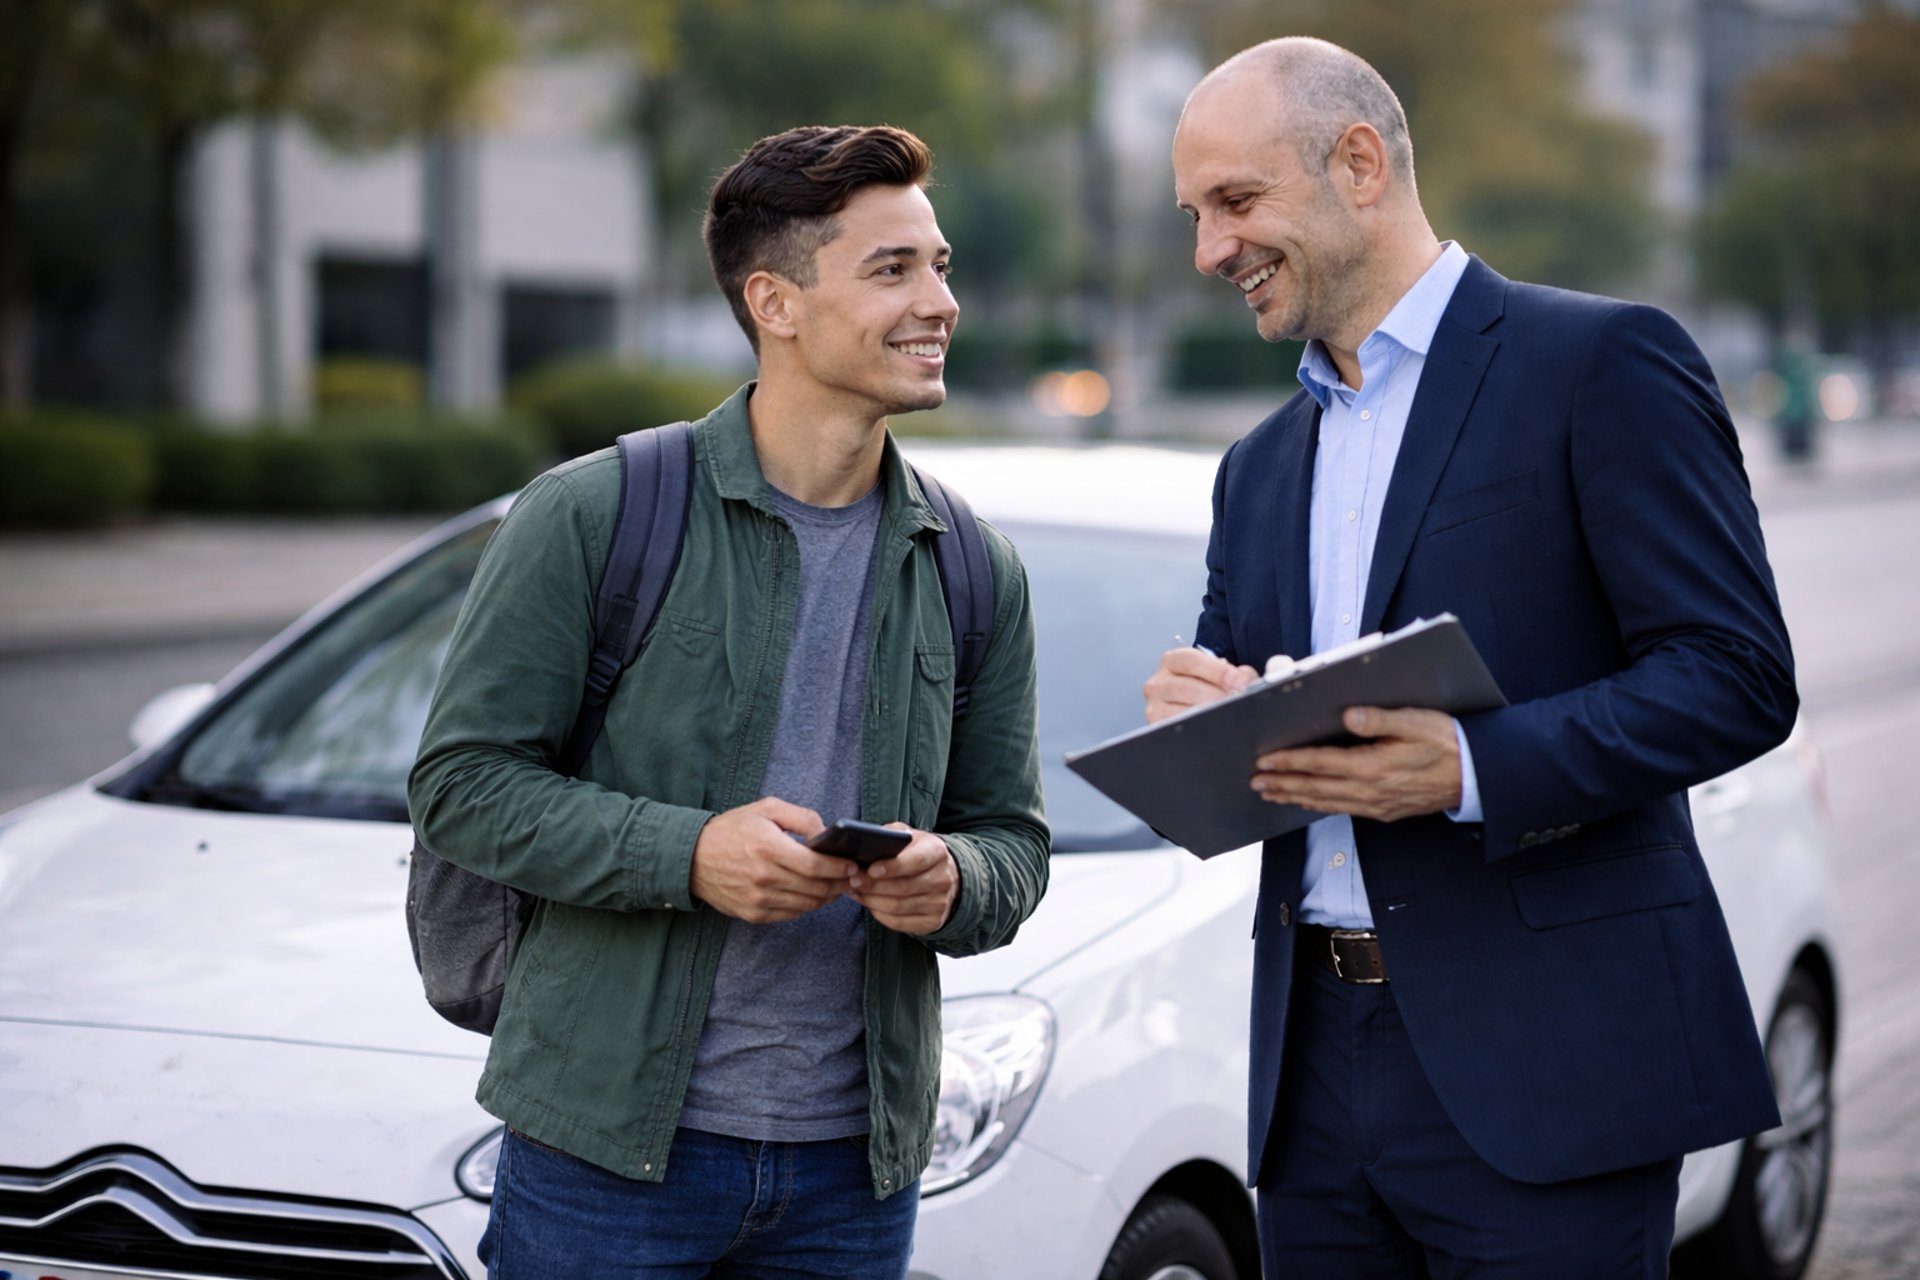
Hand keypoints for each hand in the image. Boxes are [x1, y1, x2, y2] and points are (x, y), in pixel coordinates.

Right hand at [691, 797, 851, 923]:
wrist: (692, 858)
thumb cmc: (732, 829)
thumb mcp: (766, 809)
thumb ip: (801, 817)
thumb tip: (827, 834)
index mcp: (767, 847)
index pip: (815, 865)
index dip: (839, 868)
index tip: (852, 865)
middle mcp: (763, 877)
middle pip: (816, 888)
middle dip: (840, 884)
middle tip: (852, 877)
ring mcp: (758, 899)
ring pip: (807, 904)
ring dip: (827, 897)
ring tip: (836, 885)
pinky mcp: (753, 914)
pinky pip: (791, 914)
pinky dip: (806, 905)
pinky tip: (811, 893)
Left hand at [848, 824, 958, 935]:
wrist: (945, 875)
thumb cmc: (919, 852)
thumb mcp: (910, 836)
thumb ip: (891, 835)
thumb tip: (867, 843)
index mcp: (937, 852)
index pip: (915, 861)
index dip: (891, 867)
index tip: (870, 870)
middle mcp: (942, 879)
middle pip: (903, 887)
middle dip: (873, 885)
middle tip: (854, 880)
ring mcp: (939, 903)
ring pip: (898, 907)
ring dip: (872, 901)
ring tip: (856, 891)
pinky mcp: (933, 922)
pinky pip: (899, 923)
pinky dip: (880, 915)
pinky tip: (869, 905)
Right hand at [1144, 647, 1259, 723]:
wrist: (1191, 706)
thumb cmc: (1205, 687)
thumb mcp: (1218, 673)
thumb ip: (1235, 673)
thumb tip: (1246, 681)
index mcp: (1172, 661)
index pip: (1191, 661)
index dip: (1217, 671)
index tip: (1238, 682)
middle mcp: (1158, 683)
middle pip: (1188, 688)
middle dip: (1218, 696)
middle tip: (1239, 701)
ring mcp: (1154, 707)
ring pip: (1184, 712)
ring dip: (1210, 715)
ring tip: (1230, 715)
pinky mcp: (1157, 727)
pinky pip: (1180, 729)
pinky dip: (1200, 729)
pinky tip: (1215, 727)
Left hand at [1250, 706, 1462, 822]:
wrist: (1476, 776)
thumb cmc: (1447, 742)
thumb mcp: (1416, 721)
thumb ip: (1379, 719)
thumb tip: (1347, 714)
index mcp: (1374, 766)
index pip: (1320, 764)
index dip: (1290, 762)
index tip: (1265, 761)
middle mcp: (1371, 790)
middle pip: (1316, 787)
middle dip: (1282, 783)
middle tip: (1254, 782)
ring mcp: (1376, 804)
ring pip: (1325, 802)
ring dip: (1295, 797)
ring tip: (1270, 794)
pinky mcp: (1383, 810)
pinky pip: (1342, 809)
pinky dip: (1318, 805)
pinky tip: (1307, 802)